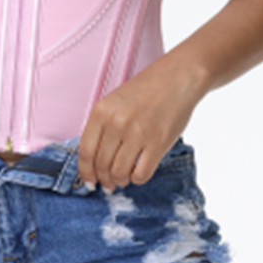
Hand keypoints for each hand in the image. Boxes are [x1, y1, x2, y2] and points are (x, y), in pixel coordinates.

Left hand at [77, 55, 206, 191]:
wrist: (176, 78)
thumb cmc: (145, 89)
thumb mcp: (114, 101)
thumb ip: (103, 127)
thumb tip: (95, 160)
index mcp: (101, 111)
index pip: (85, 151)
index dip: (86, 172)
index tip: (89, 181)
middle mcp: (116, 123)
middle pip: (102, 165)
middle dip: (104, 179)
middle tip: (109, 184)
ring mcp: (137, 134)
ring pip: (119, 173)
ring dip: (120, 181)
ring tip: (124, 178)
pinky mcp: (158, 144)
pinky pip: (141, 174)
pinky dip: (137, 179)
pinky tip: (139, 172)